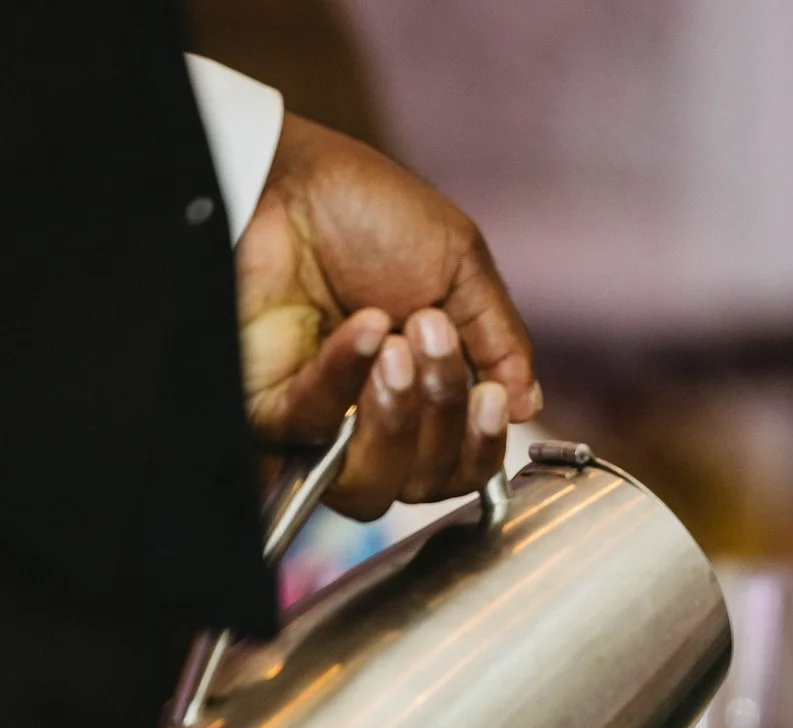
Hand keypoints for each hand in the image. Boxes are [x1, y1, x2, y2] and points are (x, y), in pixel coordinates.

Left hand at [236, 113, 540, 519]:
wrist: (290, 177)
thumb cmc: (368, 211)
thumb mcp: (461, 267)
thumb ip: (499, 342)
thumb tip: (524, 406)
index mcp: (425, 394)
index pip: (462, 465)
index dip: (482, 448)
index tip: (492, 397)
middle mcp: (374, 420)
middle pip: (422, 485)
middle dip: (442, 416)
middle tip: (432, 337)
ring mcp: (321, 424)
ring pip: (370, 485)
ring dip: (398, 418)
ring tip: (399, 343)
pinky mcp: (268, 411)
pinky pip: (313, 428)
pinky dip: (345, 378)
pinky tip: (365, 328)